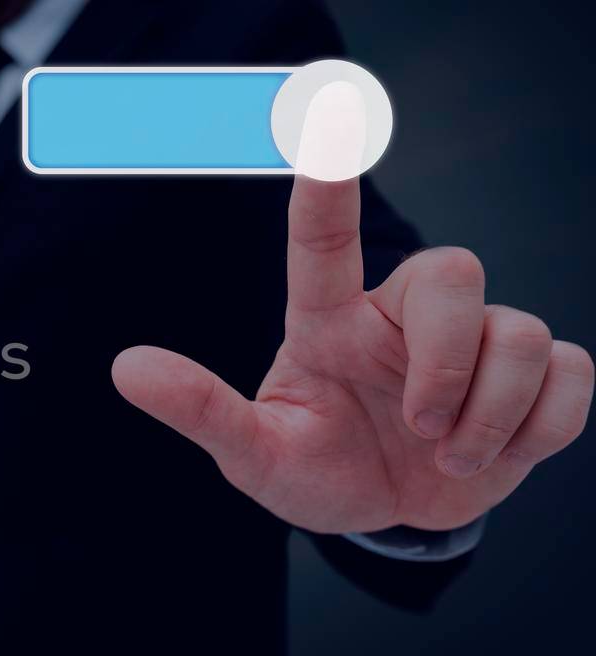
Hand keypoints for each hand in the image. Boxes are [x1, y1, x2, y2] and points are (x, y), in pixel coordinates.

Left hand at [112, 175, 593, 532]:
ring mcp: (475, 342)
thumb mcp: (254, 455)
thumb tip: (123, 367)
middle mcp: (402, 317)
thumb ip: (200, 409)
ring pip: (521, 333)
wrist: (390, 517)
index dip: (328, 190)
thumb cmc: (316, 470)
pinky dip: (539, 428)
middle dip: (445, 361)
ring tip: (445, 457)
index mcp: (329, 324)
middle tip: (418, 429)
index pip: (323, 243)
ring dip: (488, 415)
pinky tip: (497, 453)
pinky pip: (571, 373)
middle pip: (454, 270)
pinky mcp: (535, 377)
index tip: (329, 119)